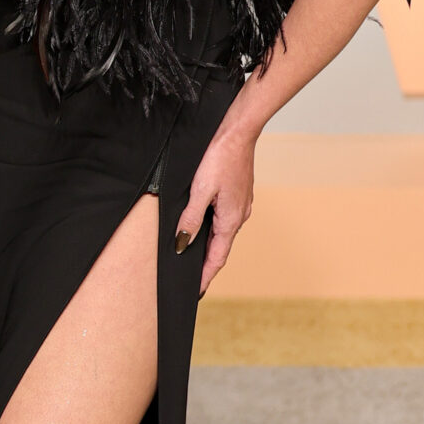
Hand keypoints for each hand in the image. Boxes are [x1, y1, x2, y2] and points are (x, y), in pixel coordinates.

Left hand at [174, 120, 255, 293]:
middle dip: (207, 265)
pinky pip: (224, 220)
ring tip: (195, 259)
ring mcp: (240, 204)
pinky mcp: (238, 194)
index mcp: (231, 220)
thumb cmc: (219, 157)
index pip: (217, 258)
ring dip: (210, 247)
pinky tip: (203, 228)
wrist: (238, 131)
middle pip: (220, 248)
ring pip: (223, 233)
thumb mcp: (200, 191)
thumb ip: (191, 219)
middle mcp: (239, 216)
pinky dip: (214, 231)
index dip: (205, 276)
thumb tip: (183, 244)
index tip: (196, 293)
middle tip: (193, 281)